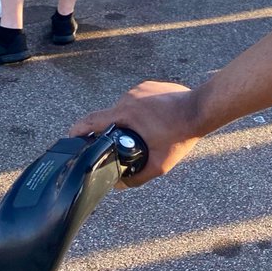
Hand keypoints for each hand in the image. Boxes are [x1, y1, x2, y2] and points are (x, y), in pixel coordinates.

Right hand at [68, 80, 202, 186]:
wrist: (202, 109)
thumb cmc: (182, 135)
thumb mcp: (159, 164)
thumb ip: (136, 178)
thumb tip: (118, 184)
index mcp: (125, 113)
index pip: (91, 121)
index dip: (78, 131)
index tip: (69, 138)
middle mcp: (128, 97)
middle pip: (109, 116)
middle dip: (112, 131)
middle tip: (122, 144)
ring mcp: (139, 88)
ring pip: (125, 108)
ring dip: (129, 121)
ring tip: (146, 132)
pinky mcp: (149, 85)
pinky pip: (137, 100)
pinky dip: (141, 111)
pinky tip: (154, 121)